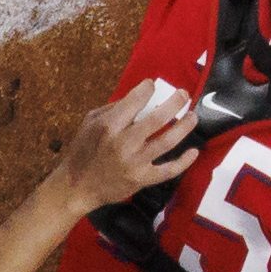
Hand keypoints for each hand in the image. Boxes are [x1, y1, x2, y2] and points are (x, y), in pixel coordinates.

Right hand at [50, 80, 196, 211]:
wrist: (76, 187)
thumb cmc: (83, 150)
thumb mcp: (90, 122)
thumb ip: (114, 108)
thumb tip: (140, 97)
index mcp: (109, 126)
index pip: (135, 100)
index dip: (147, 88)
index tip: (153, 85)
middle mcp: (124, 143)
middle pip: (157, 119)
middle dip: (175, 102)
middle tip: (184, 94)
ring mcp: (135, 163)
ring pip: (167, 141)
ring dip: (184, 127)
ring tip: (193, 116)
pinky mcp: (142, 179)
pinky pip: (168, 171)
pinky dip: (184, 162)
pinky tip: (194, 151)